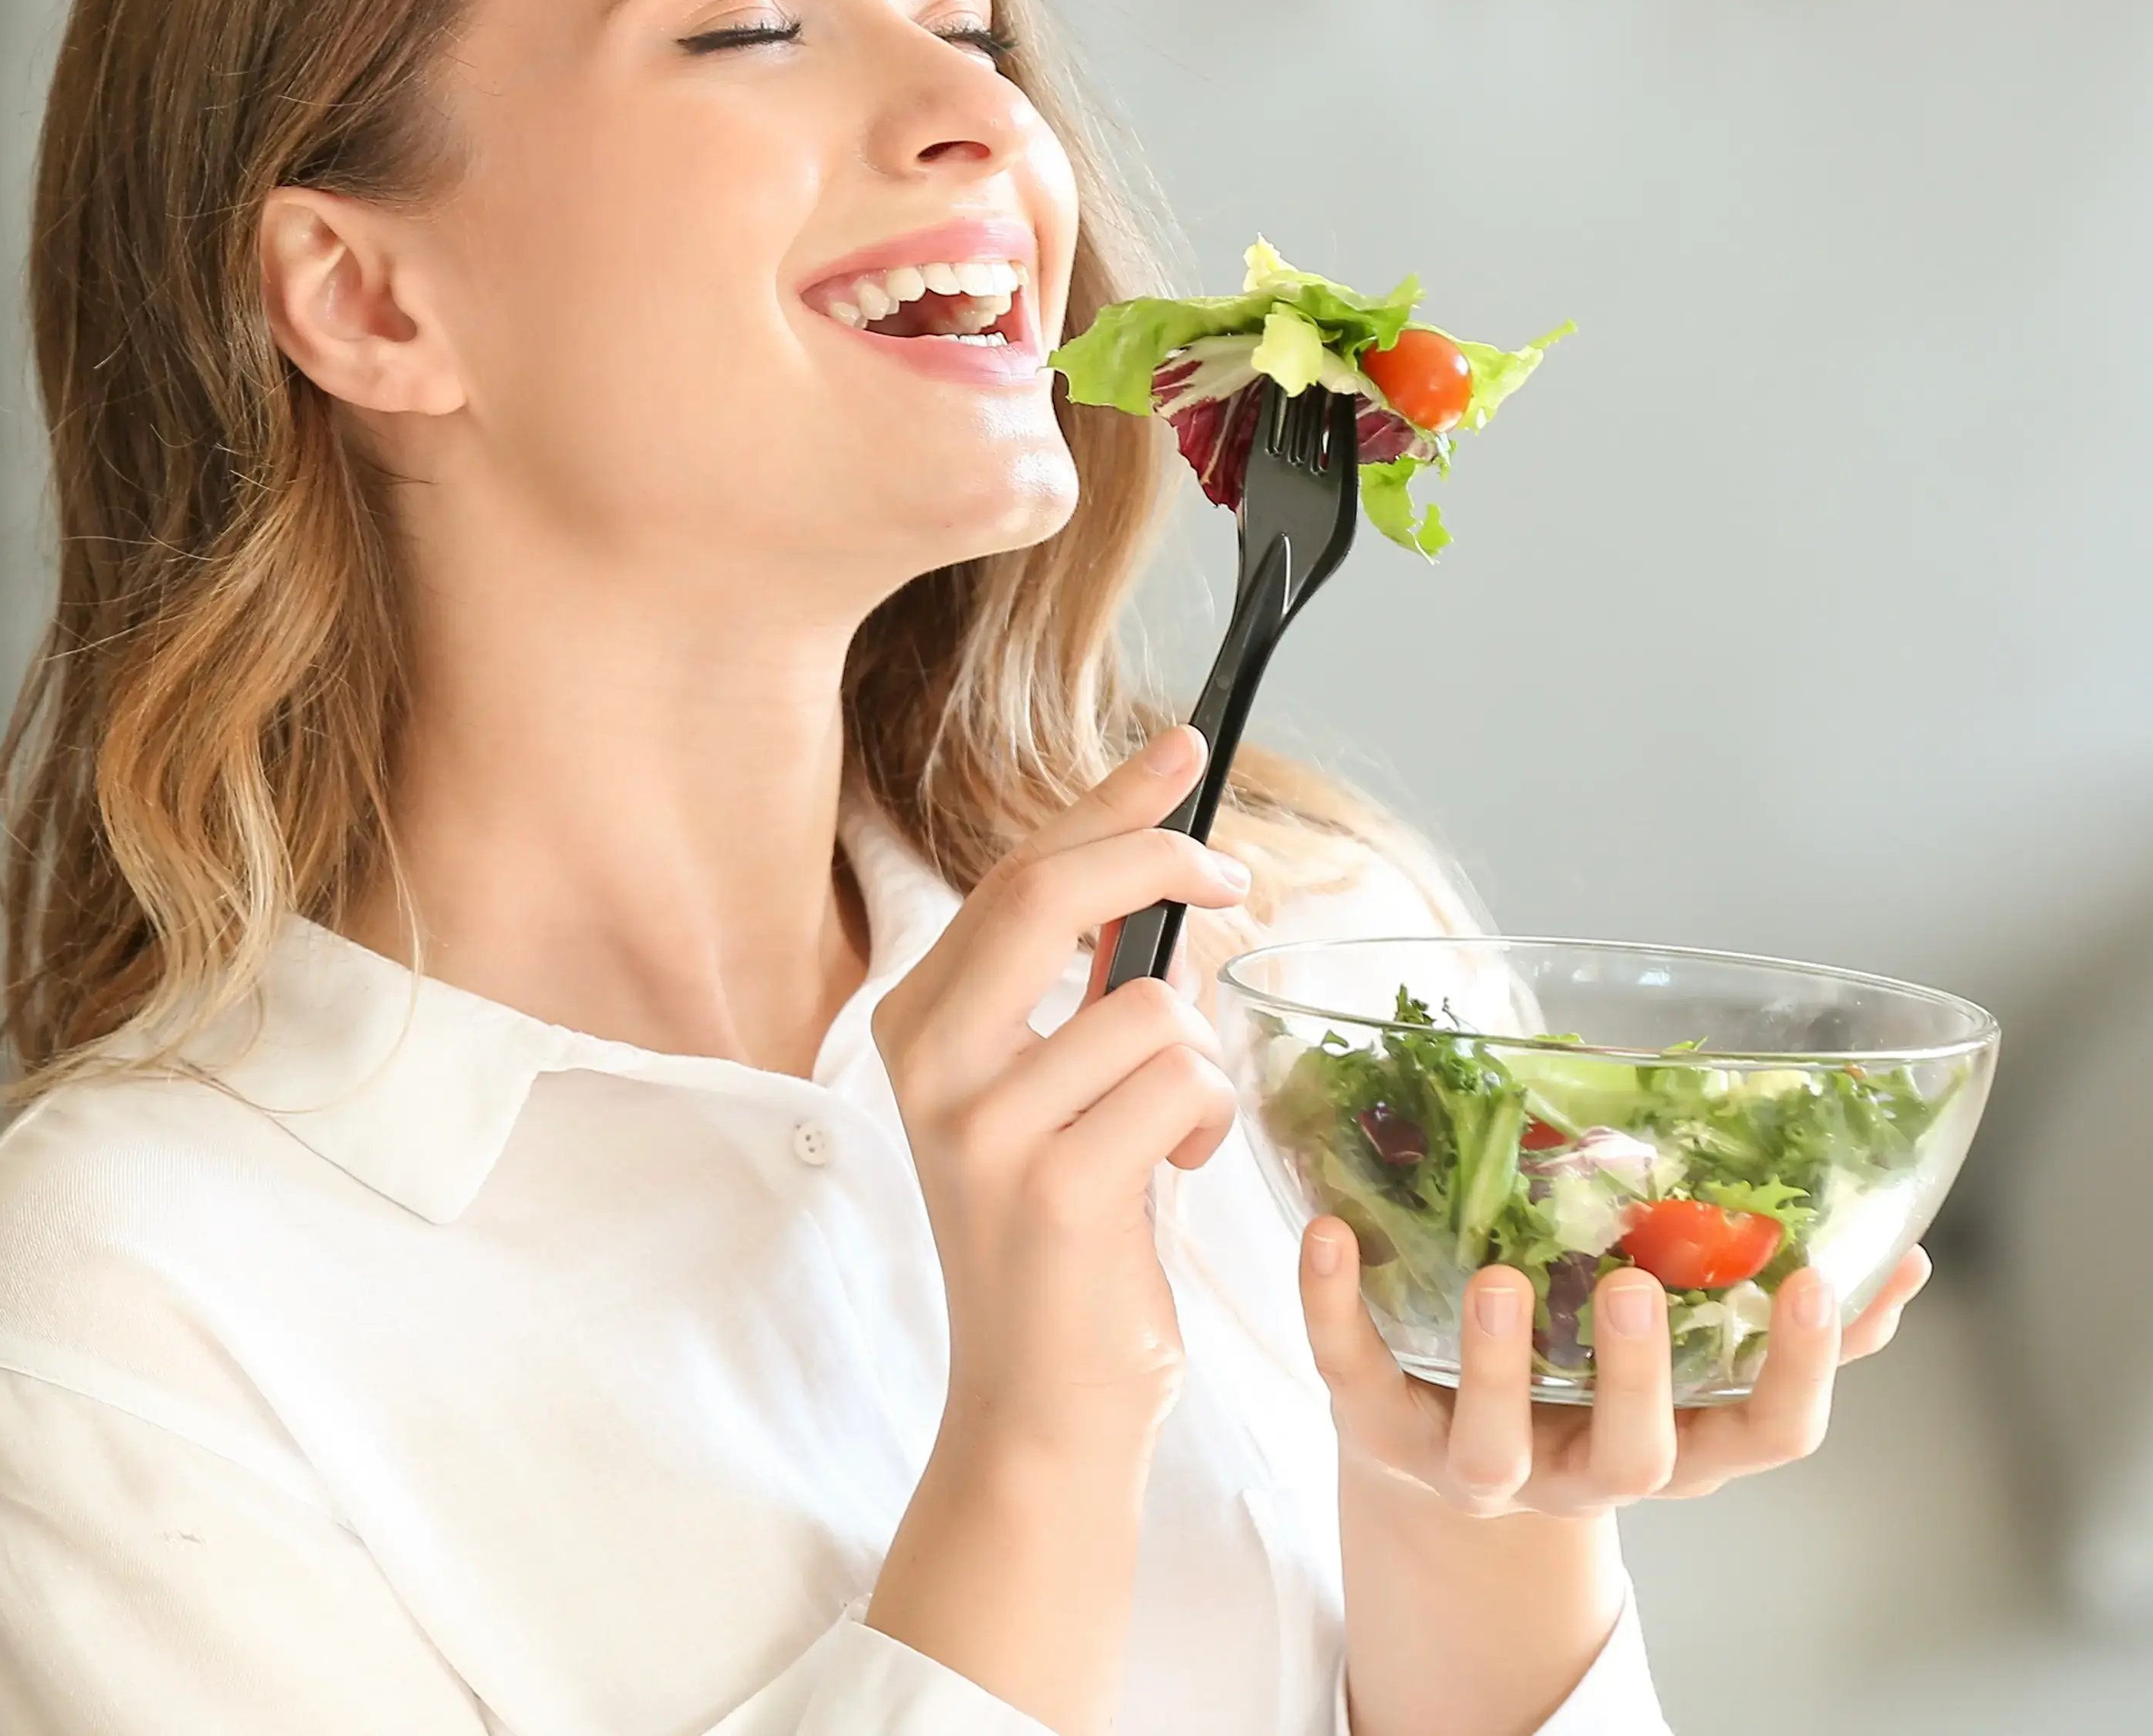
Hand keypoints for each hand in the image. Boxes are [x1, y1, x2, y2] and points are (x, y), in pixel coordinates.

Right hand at [871, 722, 1256, 1458]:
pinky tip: (1174, 1177)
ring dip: (1196, 1060)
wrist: (1040, 1403)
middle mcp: (926, 1063)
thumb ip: (1088, 988)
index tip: (1180, 749)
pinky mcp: (1054, 1187)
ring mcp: (981, 1125)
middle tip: (1236, 879)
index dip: (1106, 802)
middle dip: (1160, 861)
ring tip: (1172, 1133)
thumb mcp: (1056, 1092)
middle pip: (1050, 892)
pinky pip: (1178, 1083)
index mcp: (917, 1024)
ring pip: (1146, 1006)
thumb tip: (1163, 878)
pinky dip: (1206, 1121)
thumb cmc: (1066, 1243)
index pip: (1016, 875)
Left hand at [1301, 1229, 1930, 1514]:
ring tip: (1500, 1278)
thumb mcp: (1689, 1363)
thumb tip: (1905, 1258)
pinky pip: (1353, 1377)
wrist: (1439, 1449)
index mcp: (1679, 1446)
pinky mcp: (1380, 1435)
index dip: (1802, 1374)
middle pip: (1636, 1456)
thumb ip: (1795, 1321)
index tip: (1816, 1284)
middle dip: (1639, 1375)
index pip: (1770, 1437)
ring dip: (1495, 1363)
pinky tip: (1329, 1234)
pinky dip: (1334, 1306)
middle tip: (1637, 1285)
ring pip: (1492, 1447)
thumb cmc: (1587, 1380)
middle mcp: (1588, 1472)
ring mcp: (1479, 1466)